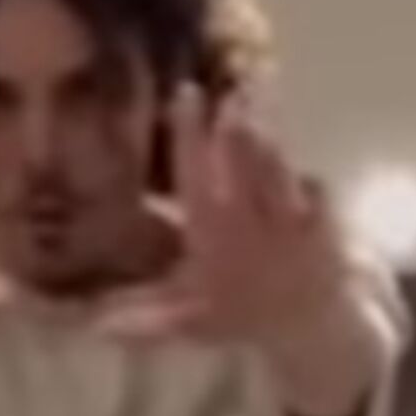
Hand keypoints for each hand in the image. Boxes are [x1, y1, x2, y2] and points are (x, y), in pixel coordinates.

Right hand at [94, 83, 351, 345]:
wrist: (309, 330)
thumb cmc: (239, 316)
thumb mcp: (185, 320)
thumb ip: (140, 316)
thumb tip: (91, 325)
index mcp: (211, 232)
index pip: (195, 171)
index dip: (189, 130)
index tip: (186, 93)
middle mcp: (249, 217)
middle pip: (241, 152)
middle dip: (234, 116)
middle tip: (229, 85)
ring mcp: (290, 216)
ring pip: (275, 161)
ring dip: (265, 127)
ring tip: (258, 91)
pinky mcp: (324, 219)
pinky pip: (313, 186)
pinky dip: (301, 174)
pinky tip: (291, 159)